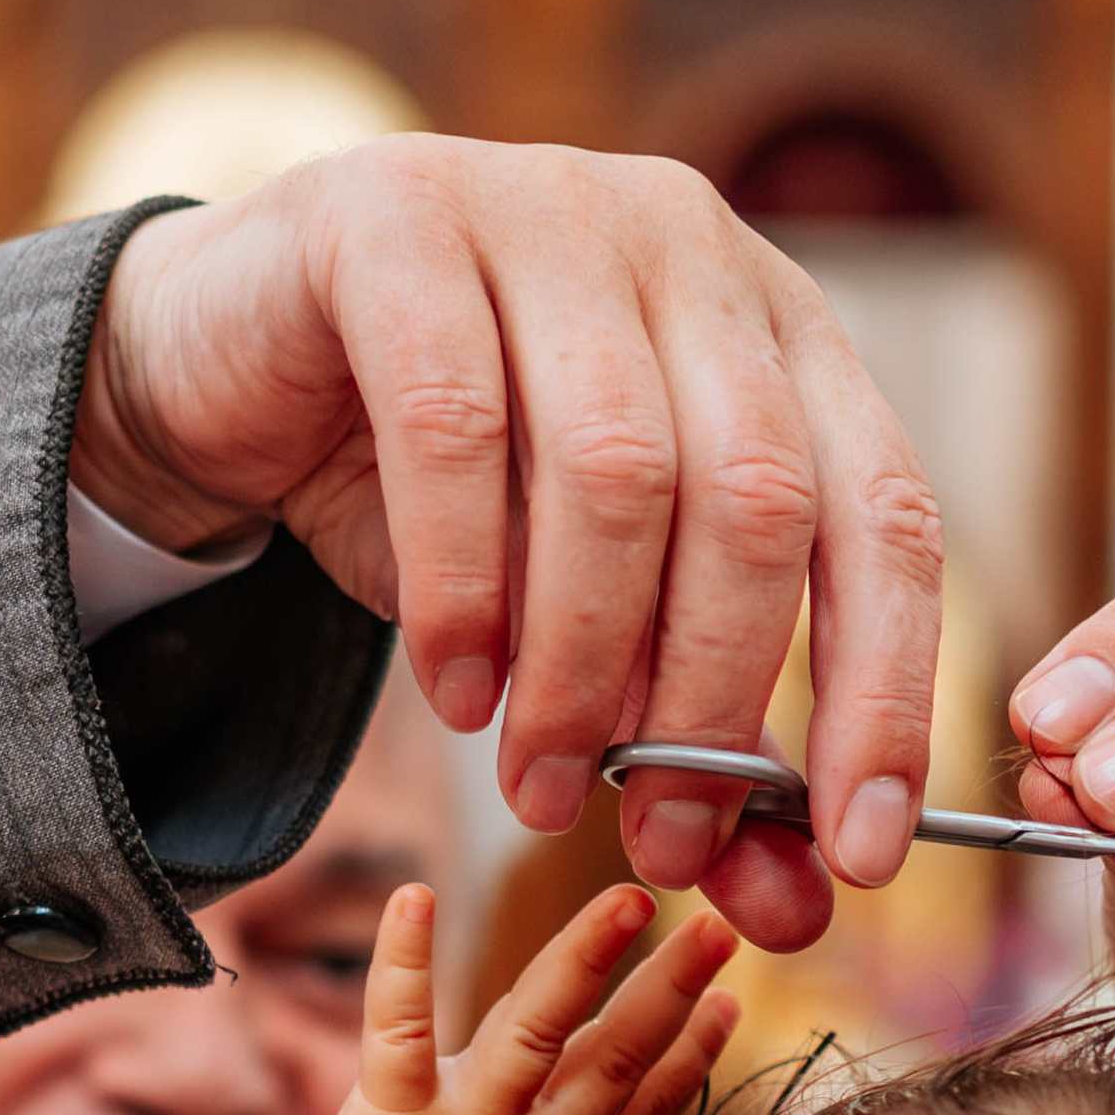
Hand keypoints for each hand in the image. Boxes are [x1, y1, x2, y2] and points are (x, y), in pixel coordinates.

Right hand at [71, 140, 942, 950]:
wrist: (227, 370)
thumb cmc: (442, 497)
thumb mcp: (588, 628)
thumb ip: (700, 751)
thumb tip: (804, 908)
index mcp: (780, 329)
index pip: (887, 516)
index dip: (886, 694)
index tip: (860, 858)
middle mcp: (689, 245)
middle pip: (756, 498)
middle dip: (715, 701)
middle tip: (664, 841)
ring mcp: (548, 206)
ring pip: (616, 470)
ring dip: (583, 666)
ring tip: (540, 789)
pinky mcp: (399, 218)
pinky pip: (455, 428)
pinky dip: (464, 591)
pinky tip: (456, 693)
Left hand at [269, 880, 737, 1114]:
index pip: (647, 1110)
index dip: (693, 1055)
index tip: (730, 1005)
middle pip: (618, 1055)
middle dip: (672, 985)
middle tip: (717, 926)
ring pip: (539, 1026)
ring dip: (584, 955)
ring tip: (626, 899)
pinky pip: (401, 1028)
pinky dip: (405, 960)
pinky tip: (414, 895)